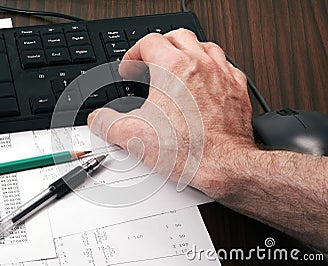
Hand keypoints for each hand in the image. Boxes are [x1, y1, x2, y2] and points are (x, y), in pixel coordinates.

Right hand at [88, 29, 256, 198]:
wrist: (223, 165)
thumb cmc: (188, 150)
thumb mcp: (132, 136)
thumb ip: (106, 123)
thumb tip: (98, 119)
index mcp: (173, 68)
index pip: (148, 42)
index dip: (133, 53)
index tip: (129, 68)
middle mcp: (200, 64)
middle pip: (177, 36)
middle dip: (160, 46)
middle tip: (151, 61)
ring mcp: (222, 75)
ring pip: (205, 46)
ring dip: (188, 52)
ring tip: (178, 66)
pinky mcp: (236, 89)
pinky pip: (226, 66)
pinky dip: (212, 68)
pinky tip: (206, 81)